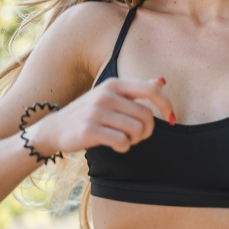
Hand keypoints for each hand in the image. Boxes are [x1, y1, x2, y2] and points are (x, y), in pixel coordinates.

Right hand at [27, 77, 172, 153]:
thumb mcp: (110, 95)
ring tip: (124, 140)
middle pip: (146, 116)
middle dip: (147, 131)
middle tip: (137, 136)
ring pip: (136, 130)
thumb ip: (136, 89)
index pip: (150, 90)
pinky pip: (122, 142)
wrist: (55, 129)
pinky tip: (116, 147)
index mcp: (114, 84)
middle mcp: (106, 94)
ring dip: (135, 140)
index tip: (173, 119)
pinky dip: (124, 148)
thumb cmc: (89, 113)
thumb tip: (162, 81)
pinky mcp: (89, 130)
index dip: (166, 105)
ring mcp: (96, 112)